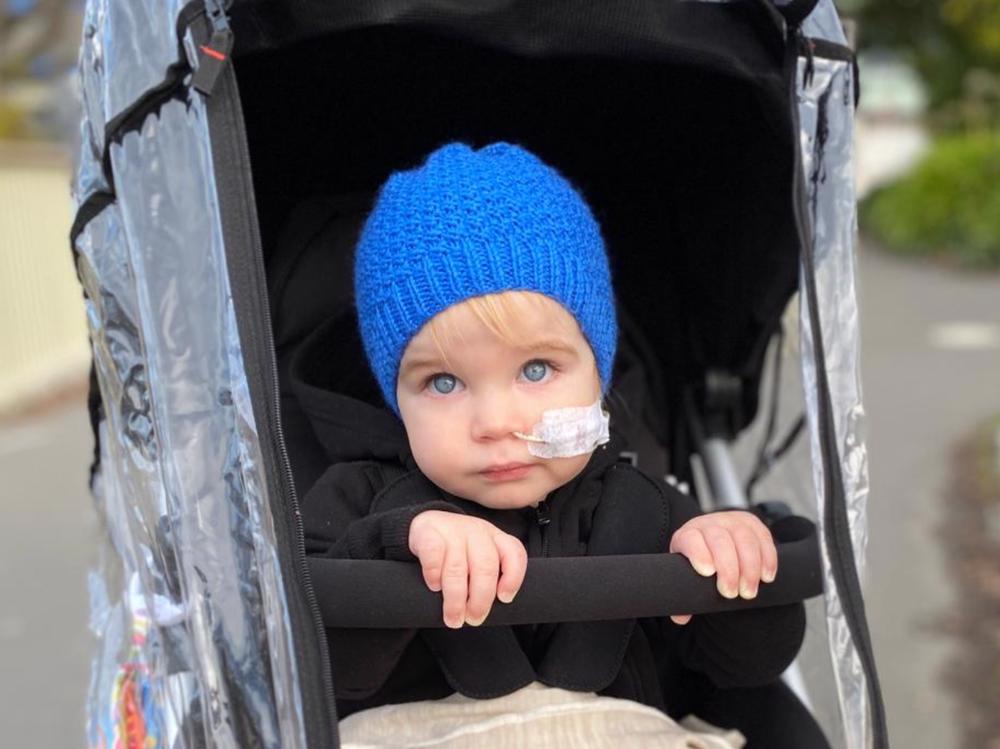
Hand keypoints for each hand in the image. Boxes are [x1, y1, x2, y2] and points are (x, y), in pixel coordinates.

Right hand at [408, 511, 527, 628]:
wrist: (425, 525)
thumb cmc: (456, 549)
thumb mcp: (478, 556)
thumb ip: (489, 574)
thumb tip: (488, 610)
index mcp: (494, 537)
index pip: (514, 553)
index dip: (513, 578)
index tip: (504, 599)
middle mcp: (476, 531)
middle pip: (485, 567)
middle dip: (481, 600)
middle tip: (474, 618)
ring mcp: (452, 530)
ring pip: (458, 568)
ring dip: (455, 600)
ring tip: (453, 617)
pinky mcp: (428, 532)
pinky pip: (433, 556)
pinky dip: (434, 575)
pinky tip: (434, 586)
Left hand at [667, 511, 776, 625]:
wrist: (714, 541)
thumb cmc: (700, 563)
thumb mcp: (687, 576)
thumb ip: (683, 597)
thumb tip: (681, 618)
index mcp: (688, 536)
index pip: (691, 539)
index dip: (699, 553)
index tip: (707, 573)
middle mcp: (710, 525)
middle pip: (720, 540)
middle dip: (728, 569)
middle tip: (731, 594)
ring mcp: (732, 522)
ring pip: (744, 538)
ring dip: (750, 568)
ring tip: (749, 592)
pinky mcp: (753, 524)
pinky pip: (764, 537)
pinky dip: (768, 558)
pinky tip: (766, 577)